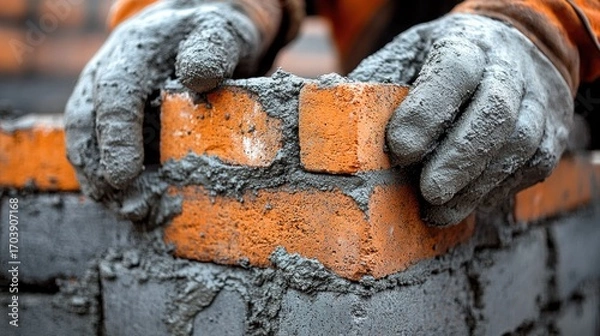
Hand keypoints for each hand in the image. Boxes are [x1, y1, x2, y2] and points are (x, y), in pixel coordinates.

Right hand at [65, 1, 263, 216]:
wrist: (199, 35)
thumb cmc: (212, 34)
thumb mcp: (220, 32)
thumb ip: (212, 50)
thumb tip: (197, 78)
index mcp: (131, 53)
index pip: (114, 95)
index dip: (116, 136)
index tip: (123, 175)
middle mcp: (106, 76)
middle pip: (86, 125)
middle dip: (100, 170)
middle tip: (127, 206)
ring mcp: (105, 100)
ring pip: (86, 143)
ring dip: (103, 183)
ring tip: (131, 213)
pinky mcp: (115, 122)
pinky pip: (103, 153)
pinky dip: (114, 183)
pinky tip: (136, 204)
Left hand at [349, 14, 573, 225]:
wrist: (515, 45)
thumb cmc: (444, 59)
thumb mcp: (409, 55)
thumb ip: (379, 85)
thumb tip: (329, 117)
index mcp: (467, 43)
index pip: (452, 71)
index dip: (428, 111)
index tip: (400, 149)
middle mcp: (509, 67)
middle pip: (495, 112)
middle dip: (459, 158)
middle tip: (429, 193)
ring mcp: (539, 98)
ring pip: (521, 144)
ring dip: (478, 185)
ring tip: (440, 212)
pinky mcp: (554, 128)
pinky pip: (535, 164)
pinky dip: (499, 190)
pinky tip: (467, 203)